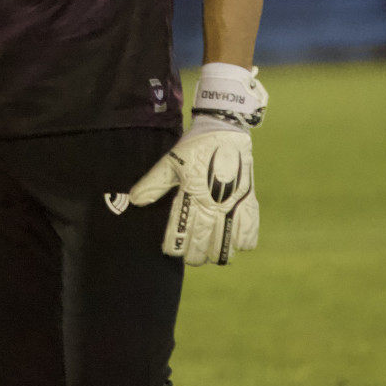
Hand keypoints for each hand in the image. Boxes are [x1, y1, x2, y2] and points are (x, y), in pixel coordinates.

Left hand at [128, 119, 258, 265]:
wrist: (225, 129)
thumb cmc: (195, 146)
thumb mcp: (171, 162)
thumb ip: (154, 183)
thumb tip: (135, 200)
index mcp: (190, 195)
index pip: (180, 231)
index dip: (174, 246)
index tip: (170, 251)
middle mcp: (211, 204)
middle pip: (202, 243)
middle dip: (194, 255)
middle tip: (190, 256)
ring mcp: (232, 204)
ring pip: (226, 242)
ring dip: (218, 252)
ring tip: (212, 255)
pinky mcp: (248, 200)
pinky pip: (250, 229)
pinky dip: (244, 241)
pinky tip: (238, 245)